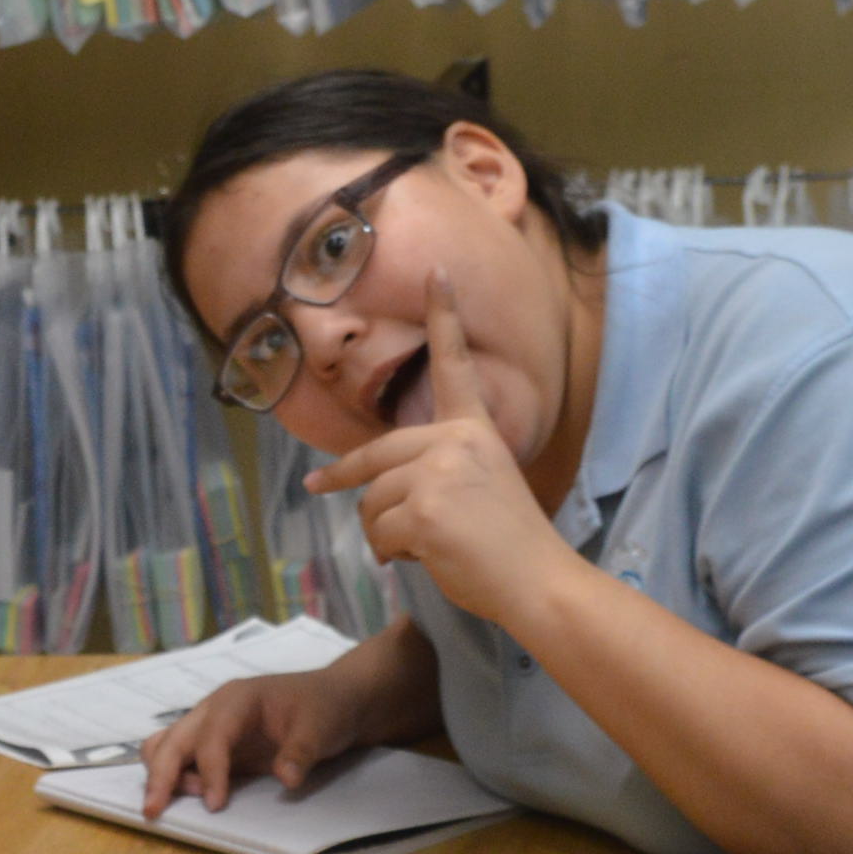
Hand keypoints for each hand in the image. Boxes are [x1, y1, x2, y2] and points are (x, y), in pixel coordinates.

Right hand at [141, 664, 369, 817]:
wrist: (334, 700)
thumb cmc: (325, 708)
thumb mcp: (321, 728)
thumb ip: (302, 752)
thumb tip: (287, 779)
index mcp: (237, 699)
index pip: (211, 736)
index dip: (210, 770)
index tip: (216, 804)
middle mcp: (214, 710)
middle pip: (172, 739)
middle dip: (160, 775)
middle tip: (154, 812)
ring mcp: (210, 726)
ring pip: (165, 746)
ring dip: (162, 775)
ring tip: (174, 805)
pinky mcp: (214, 746)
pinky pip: (179, 758)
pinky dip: (173, 778)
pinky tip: (187, 799)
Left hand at [309, 273, 575, 626]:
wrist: (537, 581)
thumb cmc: (507, 545)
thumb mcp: (479, 487)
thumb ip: (436, 472)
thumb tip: (375, 495)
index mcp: (473, 430)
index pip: (454, 365)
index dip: (444, 316)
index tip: (436, 272)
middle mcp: (455, 441)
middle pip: (375, 455)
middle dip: (342, 477)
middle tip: (315, 485)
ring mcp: (438, 473)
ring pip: (371, 501)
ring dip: (384, 533)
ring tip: (426, 547)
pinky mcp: (423, 509)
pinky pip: (379, 532)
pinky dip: (392, 554)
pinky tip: (427, 559)